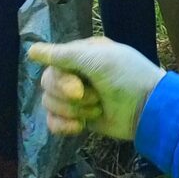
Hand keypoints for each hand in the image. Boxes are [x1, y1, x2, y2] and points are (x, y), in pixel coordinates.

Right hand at [29, 36, 163, 140]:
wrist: (147, 110)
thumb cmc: (126, 77)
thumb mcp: (98, 60)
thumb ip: (63, 54)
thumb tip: (31, 50)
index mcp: (82, 54)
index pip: (52, 63)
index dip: (60, 79)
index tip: (78, 88)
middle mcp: (76, 73)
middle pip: (47, 84)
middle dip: (66, 96)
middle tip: (90, 98)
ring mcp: (76, 98)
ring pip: (49, 104)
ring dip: (72, 111)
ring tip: (96, 109)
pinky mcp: (77, 118)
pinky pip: (53, 122)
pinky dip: (64, 126)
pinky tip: (80, 128)